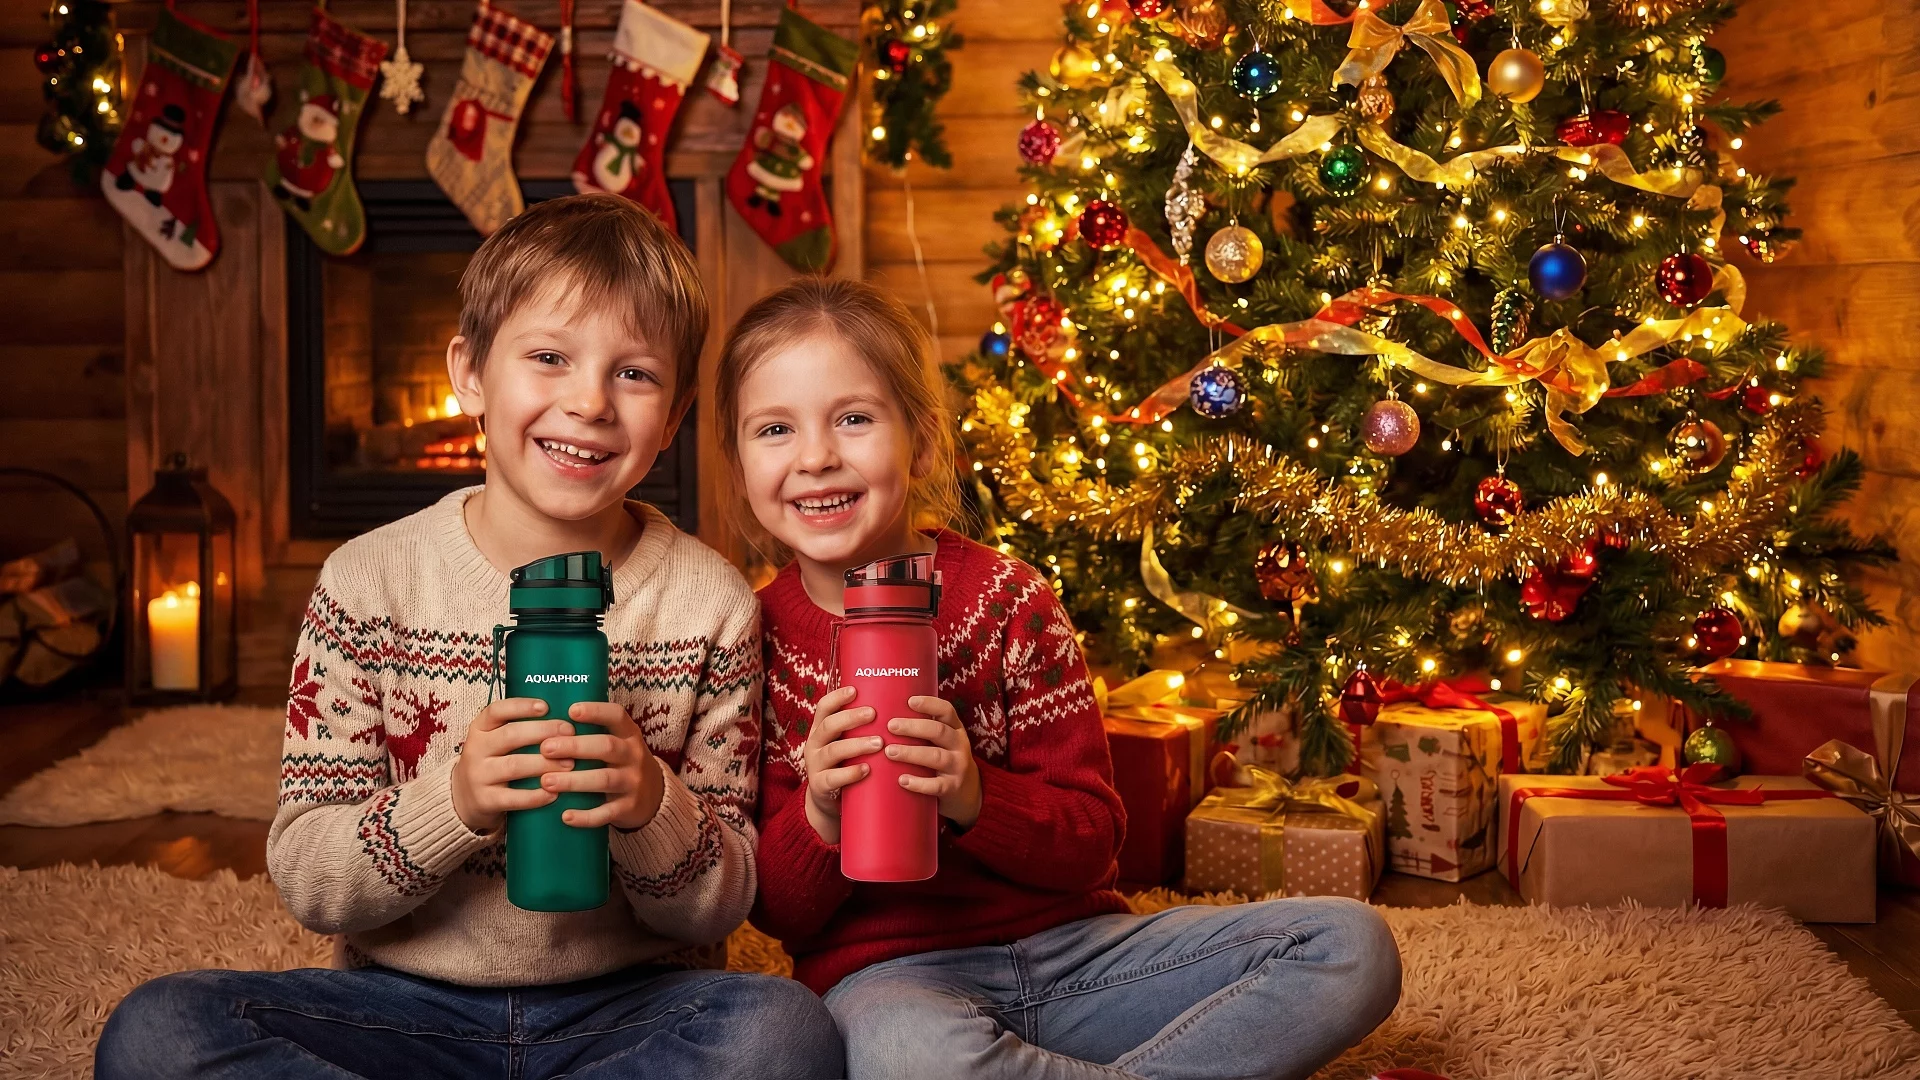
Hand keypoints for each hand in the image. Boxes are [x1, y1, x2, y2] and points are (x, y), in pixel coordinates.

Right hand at [450, 698, 572, 833]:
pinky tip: (555, 792)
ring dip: (545, 763)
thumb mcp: (495, 741)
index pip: (496, 711)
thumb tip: (564, 718)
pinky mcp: (485, 800)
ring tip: (570, 764)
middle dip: (543, 732)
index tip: (546, 706)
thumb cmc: (492, 763)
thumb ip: (519, 728)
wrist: (463, 799)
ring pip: (514, 765)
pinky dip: (536, 795)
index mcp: (480, 729)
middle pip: (510, 735)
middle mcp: (476, 749)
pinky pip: (514, 797)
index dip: (521, 707)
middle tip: (570, 733)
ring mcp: (479, 776)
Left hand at [536, 702, 666, 830]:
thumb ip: (593, 732)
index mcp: (629, 735)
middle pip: (607, 747)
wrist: (653, 796)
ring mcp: (633, 782)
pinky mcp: (629, 807)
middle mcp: (634, 756)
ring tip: (546, 782)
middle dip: (575, 747)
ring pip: (605, 779)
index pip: (616, 716)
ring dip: (574, 781)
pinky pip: (607, 813)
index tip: (571, 711)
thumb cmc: (621, 763)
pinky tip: (565, 816)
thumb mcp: (618, 742)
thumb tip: (549, 721)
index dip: (595, 711)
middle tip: (545, 748)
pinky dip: (586, 816)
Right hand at [801, 686, 882, 844]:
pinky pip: (833, 778)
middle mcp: (814, 744)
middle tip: (873, 713)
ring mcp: (815, 765)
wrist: (828, 801)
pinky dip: (850, 773)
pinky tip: (867, 769)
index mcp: (820, 729)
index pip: (824, 708)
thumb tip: (892, 704)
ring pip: (833, 751)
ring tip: (879, 743)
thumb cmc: (845, 763)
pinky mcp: (820, 786)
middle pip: (829, 725)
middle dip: (851, 718)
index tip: (855, 690)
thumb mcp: (846, 742)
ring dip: (857, 745)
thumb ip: (860, 729)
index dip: (837, 698)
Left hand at [889, 696, 980, 830]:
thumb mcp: (941, 741)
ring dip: (911, 753)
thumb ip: (923, 730)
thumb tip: (885, 714)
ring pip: (936, 757)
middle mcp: (959, 745)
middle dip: (913, 727)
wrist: (967, 792)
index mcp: (955, 729)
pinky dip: (919, 783)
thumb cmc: (943, 759)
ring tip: (890, 751)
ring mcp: (957, 767)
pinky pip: (936, 785)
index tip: (910, 701)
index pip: (946, 711)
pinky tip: (902, 780)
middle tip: (891, 726)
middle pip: (938, 731)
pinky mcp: (952, 787)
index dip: (929, 704)